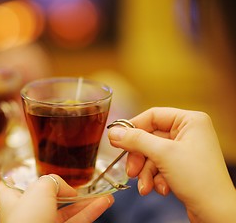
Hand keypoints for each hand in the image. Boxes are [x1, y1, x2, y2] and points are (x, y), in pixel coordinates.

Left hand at [0, 174, 113, 222]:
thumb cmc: (28, 219)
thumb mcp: (40, 188)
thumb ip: (54, 181)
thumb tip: (68, 189)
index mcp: (11, 199)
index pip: (9, 187)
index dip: (19, 178)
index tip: (29, 171)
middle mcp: (26, 213)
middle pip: (47, 197)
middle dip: (67, 189)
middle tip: (82, 183)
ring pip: (66, 211)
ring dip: (85, 202)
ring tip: (103, 194)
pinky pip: (76, 222)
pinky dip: (90, 212)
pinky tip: (104, 203)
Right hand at [108, 107, 235, 221]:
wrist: (215, 212)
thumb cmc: (199, 179)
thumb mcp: (162, 154)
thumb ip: (136, 140)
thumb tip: (114, 132)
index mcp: (190, 120)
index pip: (153, 116)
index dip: (133, 127)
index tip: (116, 139)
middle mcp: (188, 132)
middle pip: (150, 138)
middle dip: (139, 157)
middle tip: (131, 170)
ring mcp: (185, 149)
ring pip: (152, 154)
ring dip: (145, 172)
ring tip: (145, 186)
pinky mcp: (182, 165)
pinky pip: (159, 166)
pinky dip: (155, 178)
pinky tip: (160, 189)